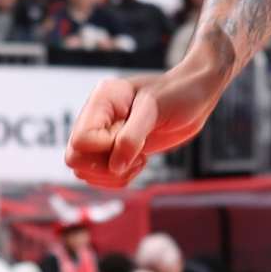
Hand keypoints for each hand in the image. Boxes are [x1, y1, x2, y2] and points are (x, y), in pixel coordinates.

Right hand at [67, 55, 219, 189]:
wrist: (195, 95)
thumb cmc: (178, 93)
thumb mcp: (154, 110)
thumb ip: (132, 137)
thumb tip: (114, 167)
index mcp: (101, 102)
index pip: (80, 140)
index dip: (105, 150)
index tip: (134, 141)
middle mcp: (97, 119)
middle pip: (75, 159)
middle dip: (106, 168)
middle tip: (137, 156)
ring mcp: (104, 136)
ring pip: (86, 171)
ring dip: (115, 175)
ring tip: (141, 158)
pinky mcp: (116, 150)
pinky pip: (103, 176)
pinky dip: (121, 178)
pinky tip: (141, 161)